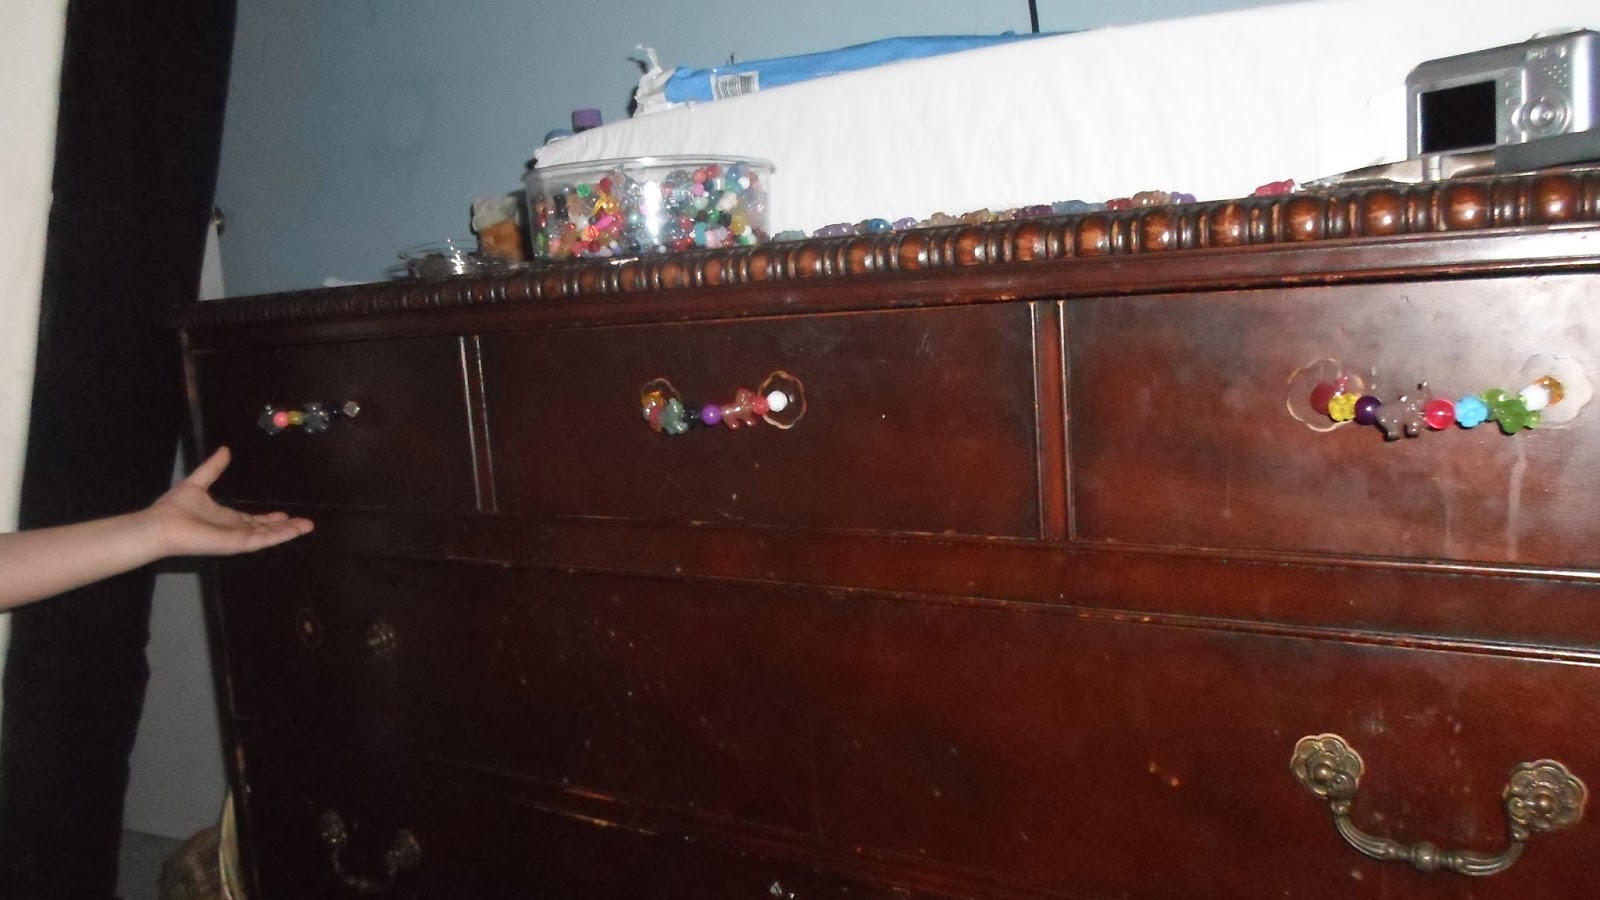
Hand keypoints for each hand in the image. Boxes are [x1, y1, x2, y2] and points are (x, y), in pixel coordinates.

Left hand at [146, 446, 313, 556]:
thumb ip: (213, 468)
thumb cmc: (175, 508)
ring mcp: (238, 538)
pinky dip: (281, 535)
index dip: (270, 518)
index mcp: (226, 518)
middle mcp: (235, 530)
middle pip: (266, 529)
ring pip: (270, 535)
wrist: (162, 525)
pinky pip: (264, 540)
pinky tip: (295, 530)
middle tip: (305, 522)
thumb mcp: (198, 482)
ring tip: (307, 526)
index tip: (284, 513)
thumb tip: (225, 449)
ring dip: (289, 531)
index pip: (253, 520)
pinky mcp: (238, 543)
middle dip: (285, 526)